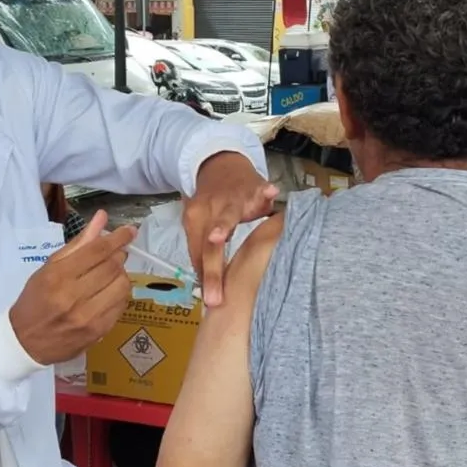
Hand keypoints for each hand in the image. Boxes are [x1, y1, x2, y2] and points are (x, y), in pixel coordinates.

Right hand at [10, 211, 133, 364]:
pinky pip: (121, 305)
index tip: (129, 230)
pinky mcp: (98, 332)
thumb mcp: (49, 268)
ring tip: (111, 273)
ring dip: (121, 274)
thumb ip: (78, 243)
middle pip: (112, 267)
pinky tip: (110, 291)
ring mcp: (88, 317)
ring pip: (122, 285)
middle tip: (117, 252)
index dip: (117, 237)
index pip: (97, 251)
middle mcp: (73, 296)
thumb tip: (102, 218)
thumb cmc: (35, 299)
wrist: (25, 341)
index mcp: (58, 277)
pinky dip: (120, 293)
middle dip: (119, 255)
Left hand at [183, 152, 277, 306]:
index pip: (196, 253)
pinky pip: (260, 189)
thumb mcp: (201, 224)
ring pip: (228, 215)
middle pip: (209, 245)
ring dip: (224, 225)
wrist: (220, 164)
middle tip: (215, 298)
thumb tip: (207, 289)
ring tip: (219, 237)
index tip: (211, 301)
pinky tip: (271, 194)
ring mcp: (232, 197)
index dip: (203, 277)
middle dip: (212, 271)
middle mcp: (210, 208)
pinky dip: (264, 192)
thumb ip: (204, 253)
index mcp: (194, 219)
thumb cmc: (212, 203)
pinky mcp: (253, 186)